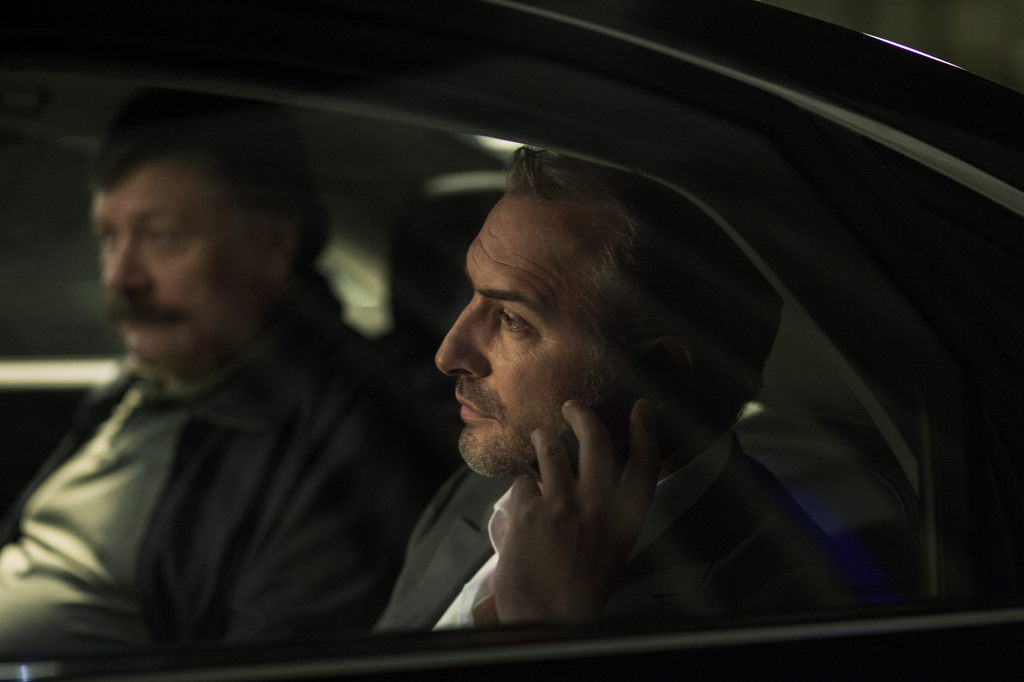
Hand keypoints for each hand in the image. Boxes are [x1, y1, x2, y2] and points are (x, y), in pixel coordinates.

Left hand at [491, 399, 659, 623]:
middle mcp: (598, 506)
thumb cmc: (581, 588)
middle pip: (595, 440)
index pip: (645, 464)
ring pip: (551, 448)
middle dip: (581, 415)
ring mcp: (562, 504)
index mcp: (626, 520)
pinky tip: (524, 497)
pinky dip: (523, 485)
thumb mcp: (612, 548)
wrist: (546, 618)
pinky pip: (523, 480)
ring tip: (540, 438)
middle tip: (571, 407)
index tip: (641, 408)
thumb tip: (598, 475)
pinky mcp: (528, 510)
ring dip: (543, 438)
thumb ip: (608, 510)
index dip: (645, 431)